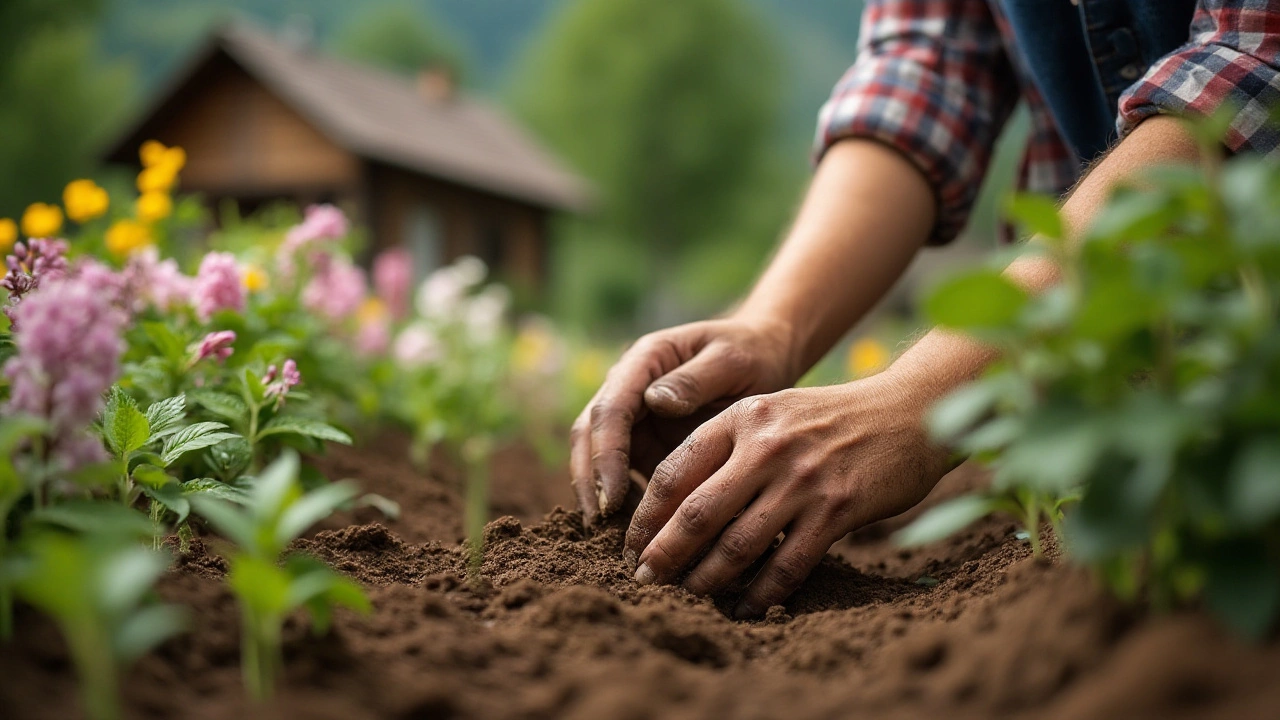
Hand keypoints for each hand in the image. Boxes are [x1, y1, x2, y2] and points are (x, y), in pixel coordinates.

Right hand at [570, 317, 797, 525]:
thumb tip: (654, 401)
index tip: (611, 496)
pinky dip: (629, 503)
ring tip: (616, 538)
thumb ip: (695, 380)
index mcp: (644, 361)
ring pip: (600, 459)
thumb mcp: (731, 360)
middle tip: (599, 525)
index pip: (611, 409)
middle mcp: (629, 389)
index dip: (605, 454)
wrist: (765, 356)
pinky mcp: (647, 444)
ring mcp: (636, 419)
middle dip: (590, 481)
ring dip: (602, 495)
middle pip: (590, 435)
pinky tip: (644, 534)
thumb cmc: (751, 353)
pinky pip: (629, 475)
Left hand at [623, 372, 951, 617]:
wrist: (908, 413)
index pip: (675, 471)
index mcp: (743, 418)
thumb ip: (727, 446)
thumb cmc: (832, 419)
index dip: (646, 515)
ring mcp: (802, 479)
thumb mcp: (773, 412)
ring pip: (737, 544)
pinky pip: (786, 564)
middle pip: (696, 512)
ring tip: (686, 597)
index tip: (631, 543)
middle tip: (645, 580)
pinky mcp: (836, 509)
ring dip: (705, 579)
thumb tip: (674, 503)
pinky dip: (761, 592)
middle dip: (664, 554)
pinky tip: (745, 607)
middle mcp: (767, 446)